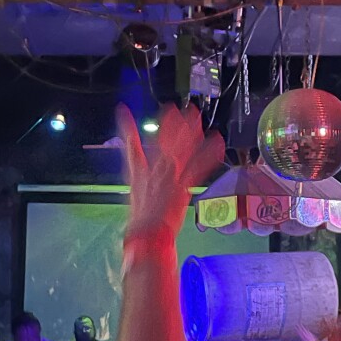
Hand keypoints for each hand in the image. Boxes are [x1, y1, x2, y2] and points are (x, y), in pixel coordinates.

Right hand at [117, 103, 223, 238]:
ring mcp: (171, 174)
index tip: (123, 111)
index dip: (127, 126)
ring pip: (182, 146)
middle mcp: (156, 168)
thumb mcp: (134, 195)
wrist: (148, 232)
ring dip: (190, 129)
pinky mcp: (184, 184)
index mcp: (140, 171)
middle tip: (182, 108)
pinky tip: (217, 142)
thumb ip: (136, 182)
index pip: (131, 144)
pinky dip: (209, 152)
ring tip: (196, 115)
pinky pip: (200, 164)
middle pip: (165, 139)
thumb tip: (136, 174)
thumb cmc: (142, 219)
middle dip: (174, 122)